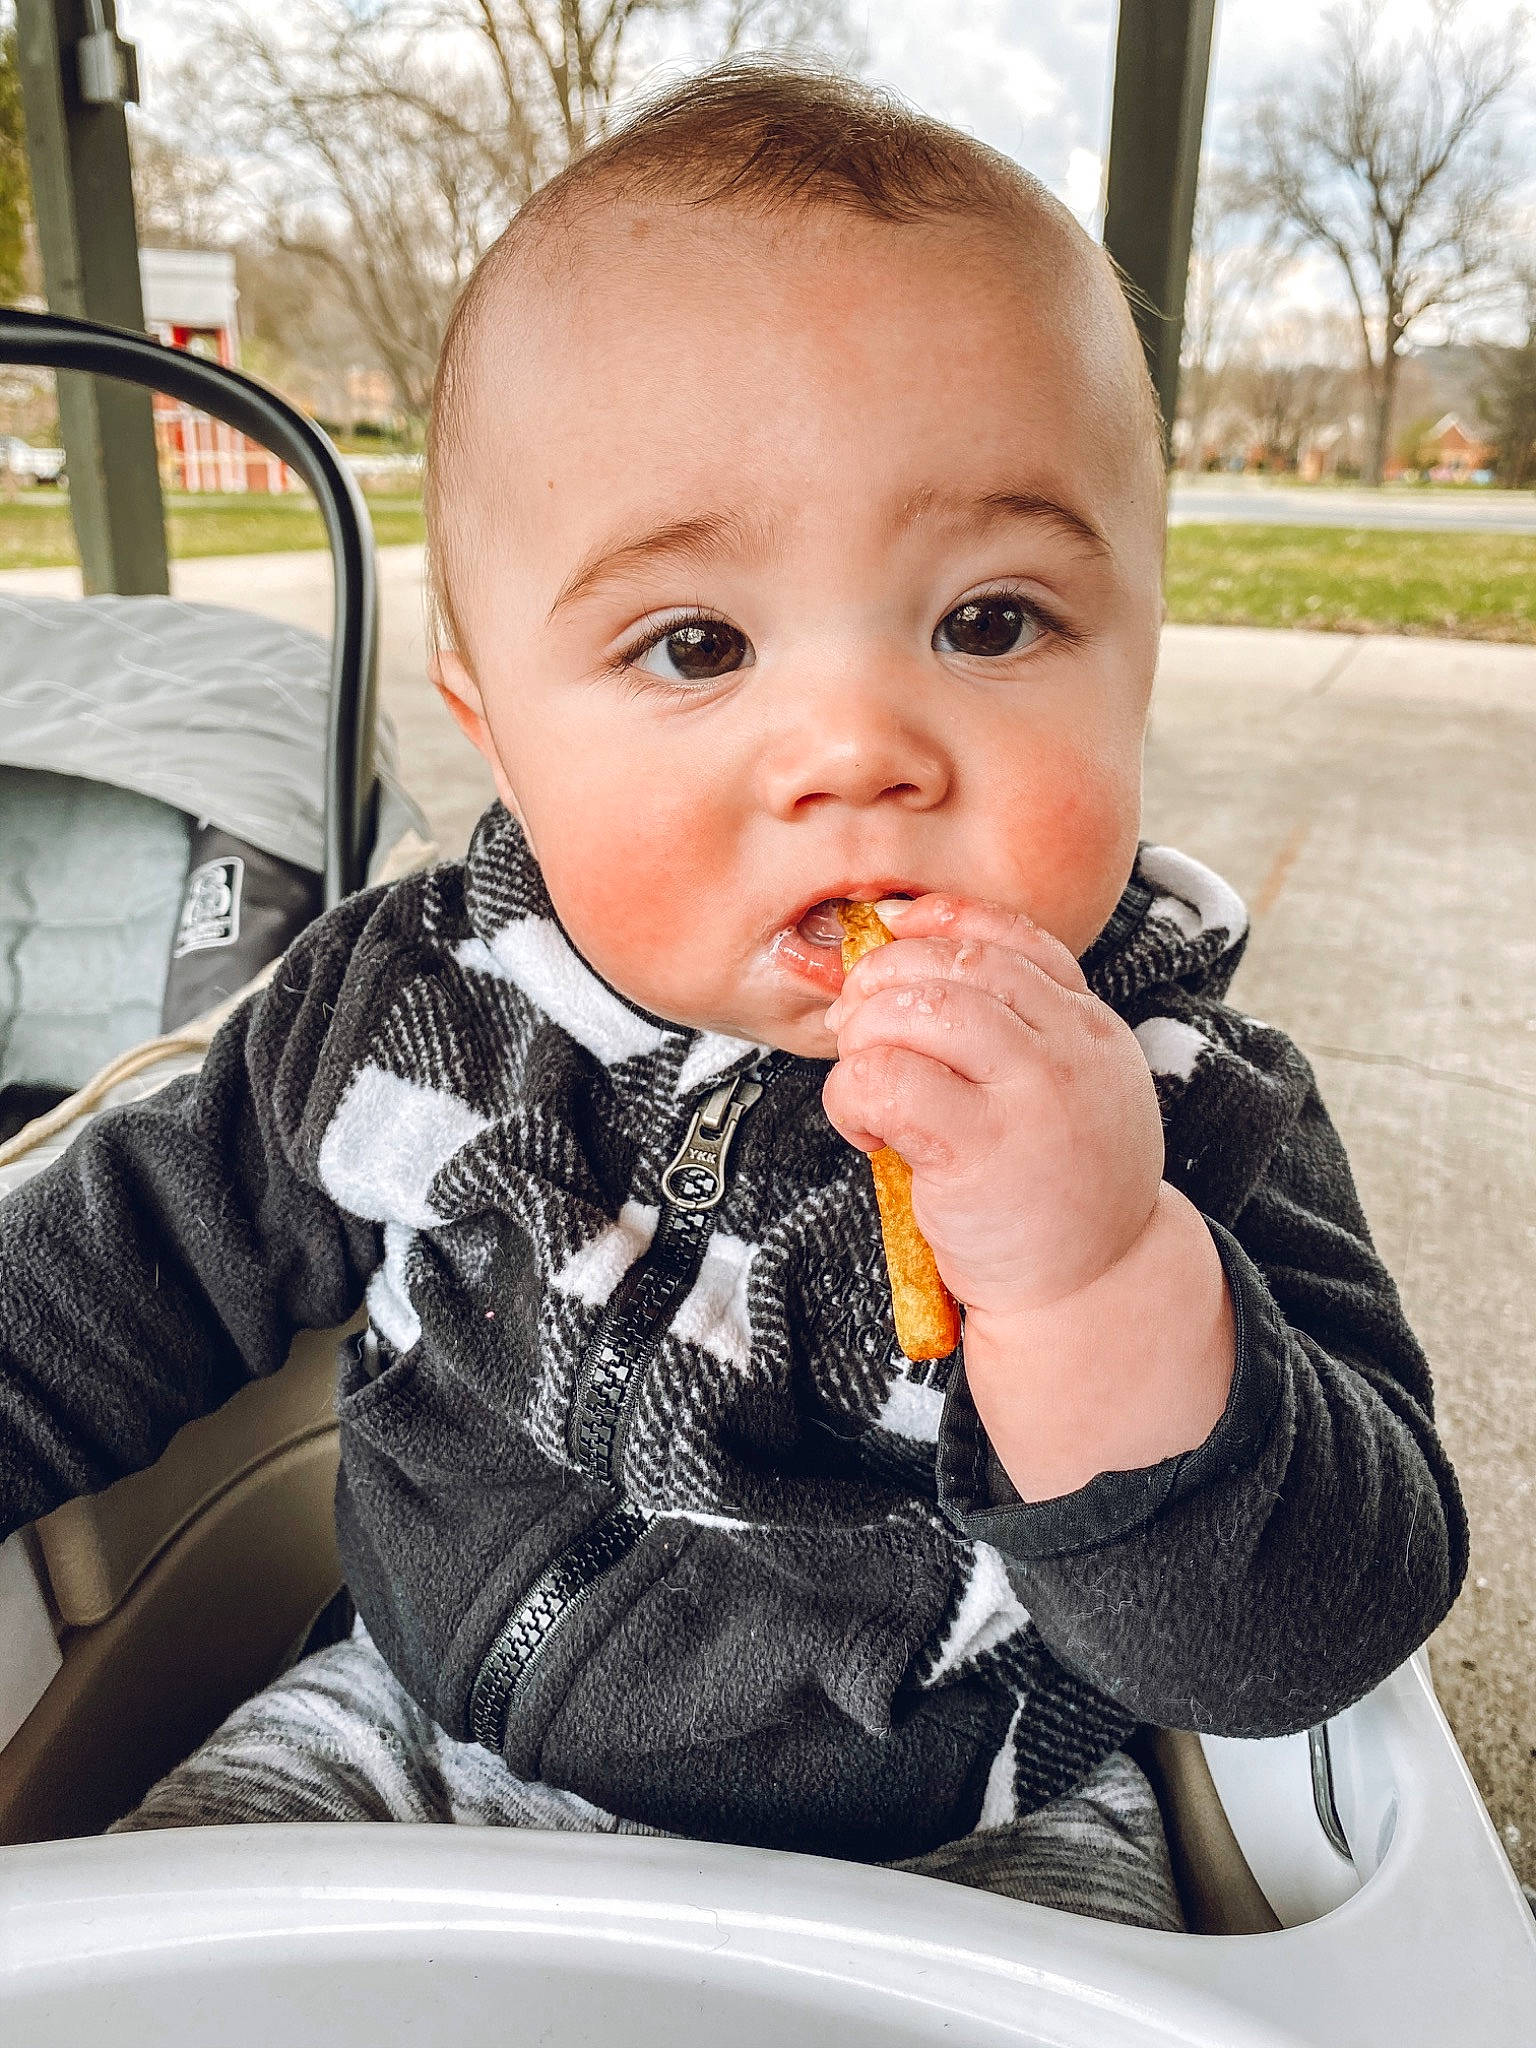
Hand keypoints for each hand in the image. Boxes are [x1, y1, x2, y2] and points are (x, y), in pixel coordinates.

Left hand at [821, 893, 1165, 1320]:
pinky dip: (853, 1093)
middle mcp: (1069, 1049)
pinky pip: (888, 1081)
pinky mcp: (983, 1149)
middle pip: (956, 961)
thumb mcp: (1066, 1096)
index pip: (1013, 936)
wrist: (1091, 1292)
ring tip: (864, 1077)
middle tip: (854, 1022)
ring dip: (865, 1033)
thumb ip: (1017, 1039)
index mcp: (1088, 1028)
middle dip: (883, 978)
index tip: (894, 930)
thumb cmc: (1058, 1197)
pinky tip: (865, 1128)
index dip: (940, 921)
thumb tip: (904, 980)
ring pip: (918, 1010)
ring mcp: (1031, 1096)